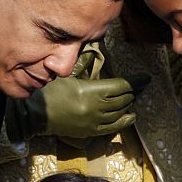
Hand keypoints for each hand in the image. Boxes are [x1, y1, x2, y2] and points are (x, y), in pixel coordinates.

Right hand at [7, 72, 150, 140]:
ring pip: (120, 113)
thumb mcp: (67, 74)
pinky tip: (130, 116)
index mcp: (92, 92)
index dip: (136, 82)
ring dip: (130, 104)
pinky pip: (112, 128)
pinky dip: (124, 121)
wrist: (34, 114)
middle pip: (124, 99)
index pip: (122, 86)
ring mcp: (94, 122)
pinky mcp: (90, 132)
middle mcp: (97, 109)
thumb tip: (97, 50)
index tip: (146, 77)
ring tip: (136, 96)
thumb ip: (84, 65)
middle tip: (142, 84)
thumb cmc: (48, 91)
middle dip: (135, 91)